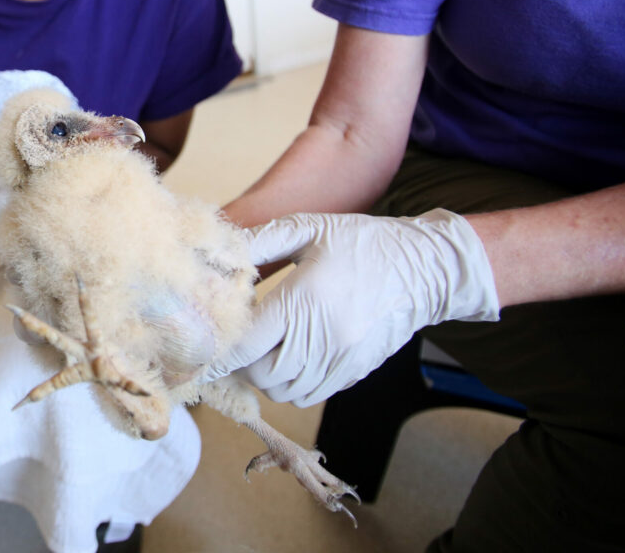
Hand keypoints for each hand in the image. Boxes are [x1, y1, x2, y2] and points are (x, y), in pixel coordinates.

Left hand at [204, 209, 499, 407]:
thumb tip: (222, 251)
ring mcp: (339, 361)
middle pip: (259, 373)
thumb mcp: (309, 229)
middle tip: (235, 341)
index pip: (247, 344)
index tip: (199, 353)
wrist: (424, 268)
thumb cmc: (363, 242)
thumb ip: (261, 243)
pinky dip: (287, 385)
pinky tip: (287, 358)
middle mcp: (320, 338)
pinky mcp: (352, 373)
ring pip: (280, 390)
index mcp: (304, 300)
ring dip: (262, 375)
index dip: (218, 353)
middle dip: (240, 361)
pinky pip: (305, 396)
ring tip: (260, 349)